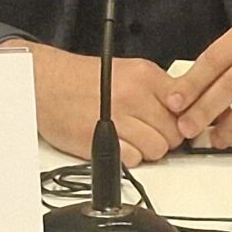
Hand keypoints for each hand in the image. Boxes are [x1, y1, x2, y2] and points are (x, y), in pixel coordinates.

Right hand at [6, 40, 190, 163]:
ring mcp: (118, 119)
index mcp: (145, 75)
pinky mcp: (102, 142)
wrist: (46, 83)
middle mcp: (134, 95)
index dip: (182, 120)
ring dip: (147, 149)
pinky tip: (117, 144)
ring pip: (158, 150)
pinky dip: (128, 158)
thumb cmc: (84, 80)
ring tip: (130, 137)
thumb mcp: (128, 71)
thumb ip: (158, 90)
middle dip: (164, 137)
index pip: (186, 107)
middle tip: (146, 131)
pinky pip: (134, 160)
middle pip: (174, 133)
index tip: (175, 123)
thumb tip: (183, 112)